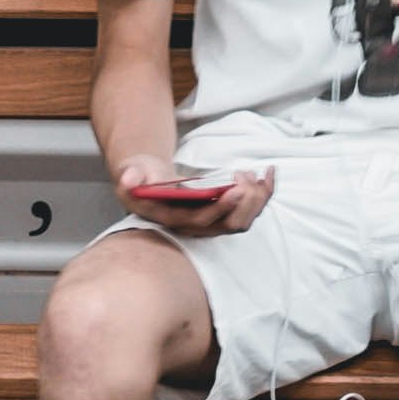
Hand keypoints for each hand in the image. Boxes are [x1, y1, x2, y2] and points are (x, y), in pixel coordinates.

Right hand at [120, 163, 272, 236]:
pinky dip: (263, 193)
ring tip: (257, 173)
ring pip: (242, 220)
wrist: (148, 182)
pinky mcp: (222, 215)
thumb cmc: (141, 177)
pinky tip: (268, 174)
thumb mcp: (132, 173)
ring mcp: (211, 223)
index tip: (235, 190)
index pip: (201, 220)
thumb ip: (131, 176)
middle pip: (228, 224)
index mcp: (173, 218)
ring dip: (256, 199)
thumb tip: (130, 181)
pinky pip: (248, 211)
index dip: (220, 208)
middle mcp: (194, 226)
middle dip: (245, 202)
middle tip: (247, 176)